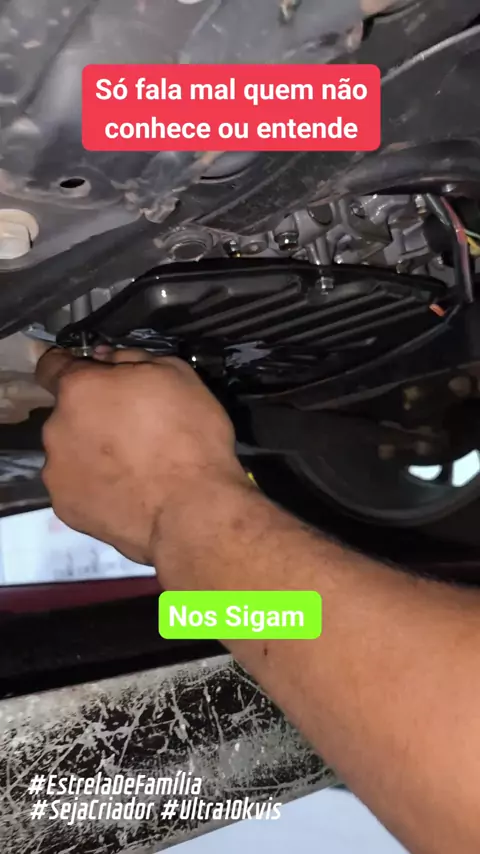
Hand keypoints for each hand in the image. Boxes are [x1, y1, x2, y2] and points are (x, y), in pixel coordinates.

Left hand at [36, 347, 243, 562]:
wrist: (193, 510)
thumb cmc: (190, 437)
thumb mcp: (177, 375)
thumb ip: (133, 358)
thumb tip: (108, 358)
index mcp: (80, 388)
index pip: (52, 366)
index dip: (74, 369)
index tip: (95, 379)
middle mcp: (57, 427)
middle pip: (68, 414)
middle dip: (93, 417)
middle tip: (134, 430)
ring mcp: (58, 470)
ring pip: (71, 451)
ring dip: (93, 453)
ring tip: (134, 468)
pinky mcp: (66, 507)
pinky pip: (78, 487)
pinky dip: (97, 487)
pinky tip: (129, 492)